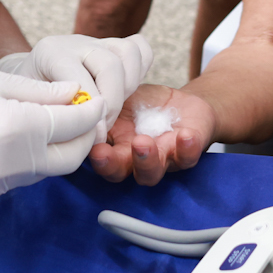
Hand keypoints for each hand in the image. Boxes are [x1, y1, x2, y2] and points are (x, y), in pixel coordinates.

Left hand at [0, 33, 152, 133]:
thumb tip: (87, 129)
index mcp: (51, 53)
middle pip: (110, 65)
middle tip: (103, 127)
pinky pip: (140, 49)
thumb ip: (55, 114)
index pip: (80, 80)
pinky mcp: (113, 47)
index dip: (89, 113)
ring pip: (129, 53)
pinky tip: (126, 94)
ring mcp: (97, 42)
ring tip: (113, 111)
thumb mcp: (30, 106)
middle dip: (112, 103)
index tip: (93, 137)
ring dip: (128, 87)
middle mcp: (76, 43)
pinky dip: (140, 71)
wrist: (26, 77)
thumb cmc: (27, 97)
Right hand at [0, 69, 102, 201]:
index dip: (91, 110)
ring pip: (48, 171)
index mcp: (15, 130)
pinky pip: (23, 177)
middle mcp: (10, 164)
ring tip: (52, 121)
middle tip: (80, 112)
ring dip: (59, 149)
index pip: (73, 125)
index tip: (96, 97)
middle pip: (70, 159)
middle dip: (82, 136)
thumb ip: (41, 93)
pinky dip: (33, 159)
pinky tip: (22, 137)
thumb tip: (77, 94)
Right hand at [86, 84, 214, 184]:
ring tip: (143, 142)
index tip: (92, 147)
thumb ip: (106, 103)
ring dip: (146, 160)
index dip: (93, 156)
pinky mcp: (187, 154)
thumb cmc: (144, 105)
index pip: (98, 157)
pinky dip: (187, 148)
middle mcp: (133, 161)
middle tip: (105, 152)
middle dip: (112, 164)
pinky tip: (185, 135)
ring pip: (151, 172)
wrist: (180, 104)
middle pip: (119, 172)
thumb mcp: (121, 99)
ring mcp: (160, 160)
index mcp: (113, 147)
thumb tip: (84, 99)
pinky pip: (187, 158)